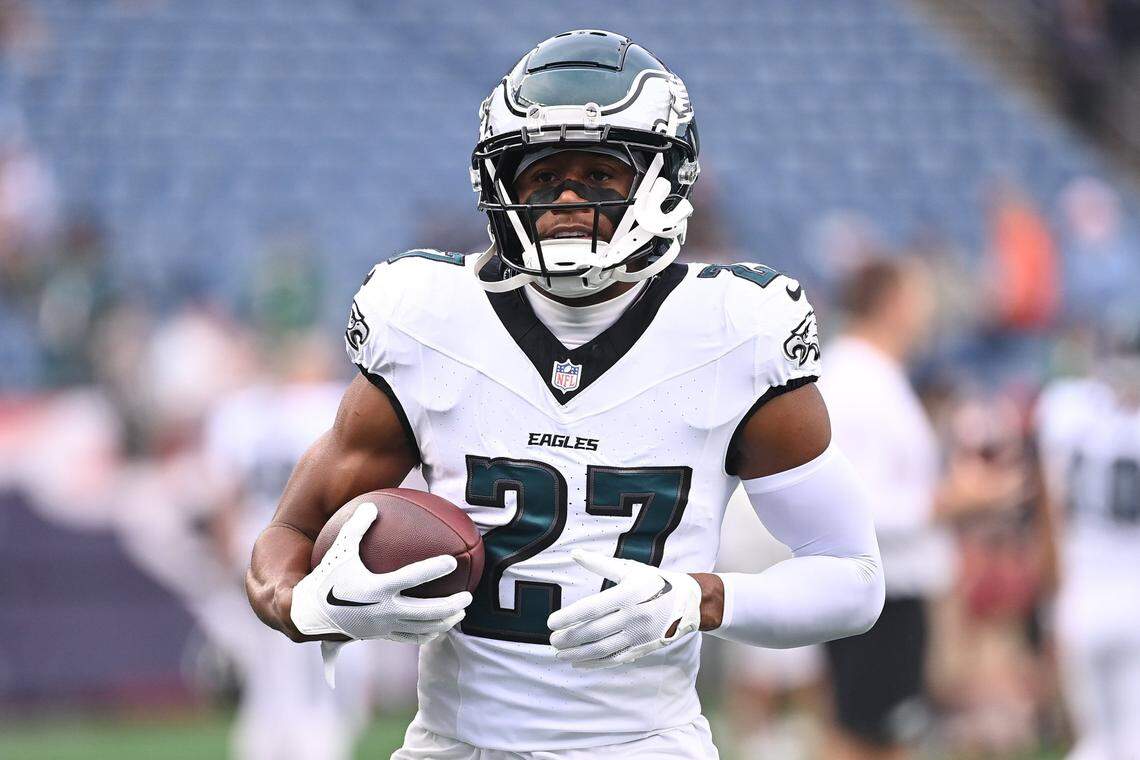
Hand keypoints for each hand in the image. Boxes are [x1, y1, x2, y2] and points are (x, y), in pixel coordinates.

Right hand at [290, 502, 470, 644]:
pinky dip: (428, 634)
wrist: (309, 614)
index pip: (411, 578)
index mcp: (376, 588)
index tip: (452, 561)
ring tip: (460, 615)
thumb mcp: (339, 550)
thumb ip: (356, 527)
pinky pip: (410, 638)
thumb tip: (372, 505)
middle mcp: (383, 610)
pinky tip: (438, 628)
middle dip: (450, 606)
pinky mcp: (381, 635)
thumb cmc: (326, 578)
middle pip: (426, 611)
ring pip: (422, 628)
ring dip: (444, 622)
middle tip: (467, 597)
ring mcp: (384, 626)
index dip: (433, 569)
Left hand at [546, 550, 702, 669]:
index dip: (569, 616)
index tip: (551, 622)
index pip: (592, 608)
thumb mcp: (630, 569)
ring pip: (603, 648)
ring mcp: (639, 635)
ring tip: (560, 653)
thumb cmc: (655, 582)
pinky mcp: (643, 648)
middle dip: (570, 638)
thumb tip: (574, 553)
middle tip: (552, 640)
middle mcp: (633, 616)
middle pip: (595, 631)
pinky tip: (579, 662)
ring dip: (578, 653)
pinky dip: (596, 663)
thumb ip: (600, 564)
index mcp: (628, 594)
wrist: (689, 602)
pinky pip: (616, 659)